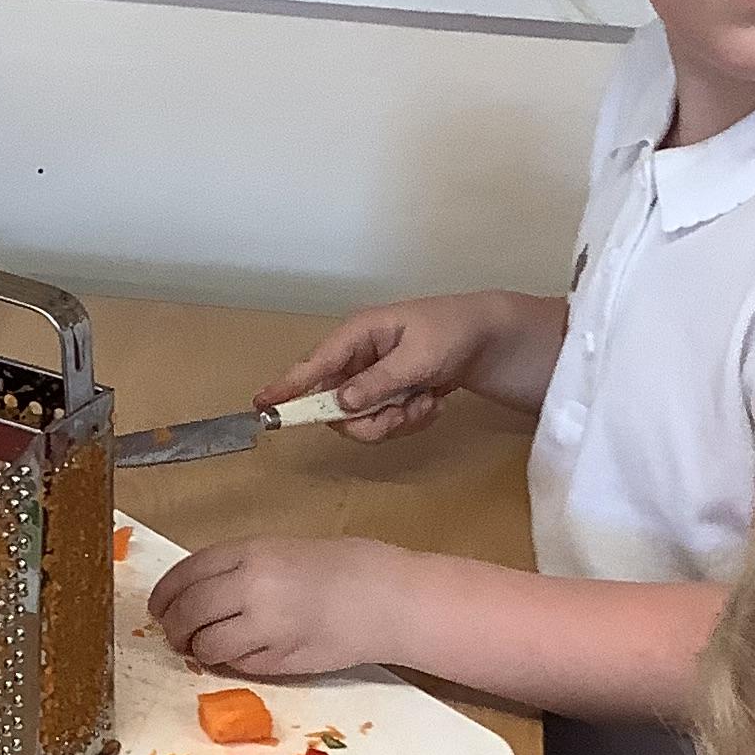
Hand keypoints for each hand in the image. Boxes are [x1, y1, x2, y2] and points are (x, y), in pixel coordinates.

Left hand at [150, 535, 416, 675]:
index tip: (158, 607)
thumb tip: (192, 594)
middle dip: (174, 627)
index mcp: (250, 551)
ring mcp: (264, 624)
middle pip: (187, 612)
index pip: (185, 574)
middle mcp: (251, 585)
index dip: (164, 595)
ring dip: (199, 650)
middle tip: (176, 635)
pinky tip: (244, 654)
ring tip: (207, 648)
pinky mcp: (279, 659)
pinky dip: (231, 662)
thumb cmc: (339, 568)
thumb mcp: (281, 550)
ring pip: (207, 645)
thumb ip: (237, 568)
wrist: (384, 597)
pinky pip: (237, 664)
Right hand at [253, 291, 526, 440]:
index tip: (263, 407)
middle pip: (336, 406)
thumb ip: (379, 382)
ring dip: (396, 420)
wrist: (490, 338)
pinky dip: (409, 420)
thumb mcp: (420, 357)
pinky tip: (433, 403)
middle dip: (370, 419)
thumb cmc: (454, 332)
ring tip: (428, 403)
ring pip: (361, 420)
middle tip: (403, 413)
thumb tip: (341, 405)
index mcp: (358, 334)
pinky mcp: (388, 395)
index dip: (288, 387)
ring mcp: (372, 378)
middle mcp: (358, 357)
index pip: (315, 364)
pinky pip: (384, 423)